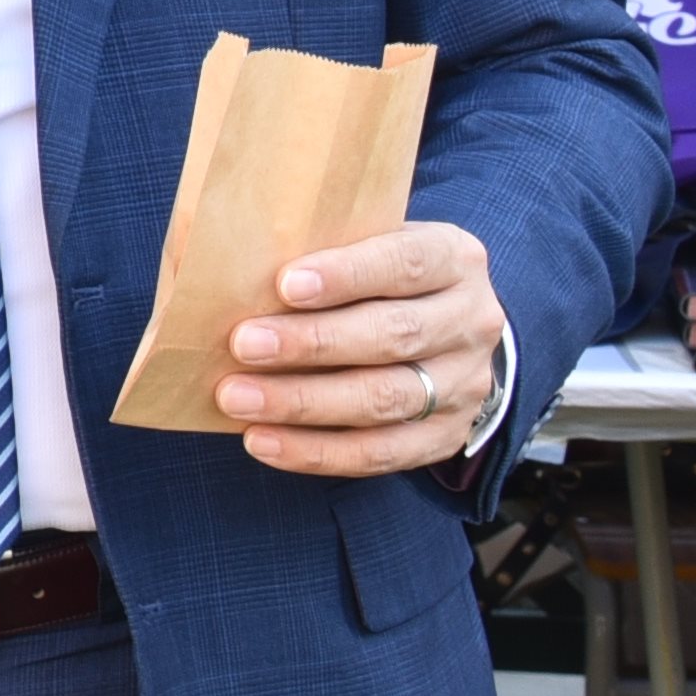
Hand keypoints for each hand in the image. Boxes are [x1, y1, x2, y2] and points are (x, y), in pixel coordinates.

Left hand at [214, 220, 514, 478]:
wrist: (441, 327)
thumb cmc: (372, 275)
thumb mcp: (361, 242)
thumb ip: (313, 244)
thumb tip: (223, 266)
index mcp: (454, 258)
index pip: (406, 262)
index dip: (348, 274)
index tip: (286, 284)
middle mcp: (471, 321)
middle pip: (394, 335)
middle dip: (313, 343)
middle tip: (243, 344)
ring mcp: (465, 384)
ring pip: (386, 399)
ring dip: (304, 402)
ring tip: (236, 398)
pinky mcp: (447, 436)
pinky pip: (381, 453)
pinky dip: (317, 451)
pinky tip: (262, 440)